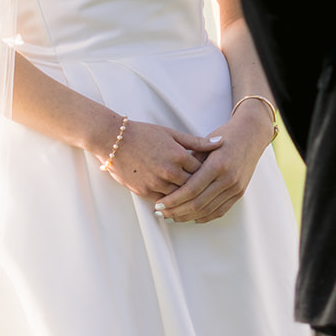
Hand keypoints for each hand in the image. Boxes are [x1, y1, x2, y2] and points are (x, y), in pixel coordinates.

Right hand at [95, 118, 219, 201]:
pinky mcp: (145, 192)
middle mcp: (170, 172)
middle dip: (200, 187)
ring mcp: (157, 183)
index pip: (202, 170)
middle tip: (208, 189)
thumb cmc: (144, 133)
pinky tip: (177, 201)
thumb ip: (197, 142)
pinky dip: (171, 202)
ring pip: (179, 197)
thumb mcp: (172, 134)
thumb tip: (221, 142)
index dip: (208, 172)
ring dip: (186, 197)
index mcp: (179, 156)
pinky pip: (164, 201)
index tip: (213, 173)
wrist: (113, 140)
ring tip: (194, 198)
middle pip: (193, 186)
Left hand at [152, 102, 272, 223]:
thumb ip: (190, 161)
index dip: (173, 200)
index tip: (158, 203)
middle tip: (160, 212)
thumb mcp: (205, 143)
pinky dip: (204, 217)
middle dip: (176, 211)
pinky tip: (191, 217)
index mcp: (218, 165)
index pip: (191, 189)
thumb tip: (170, 177)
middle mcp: (228, 179)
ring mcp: (235, 188)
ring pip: (208, 210)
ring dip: (188, 217)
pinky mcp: (239, 193)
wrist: (251, 135)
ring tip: (172, 217)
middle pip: (198, 203)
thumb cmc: (226, 136)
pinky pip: (220, 211)